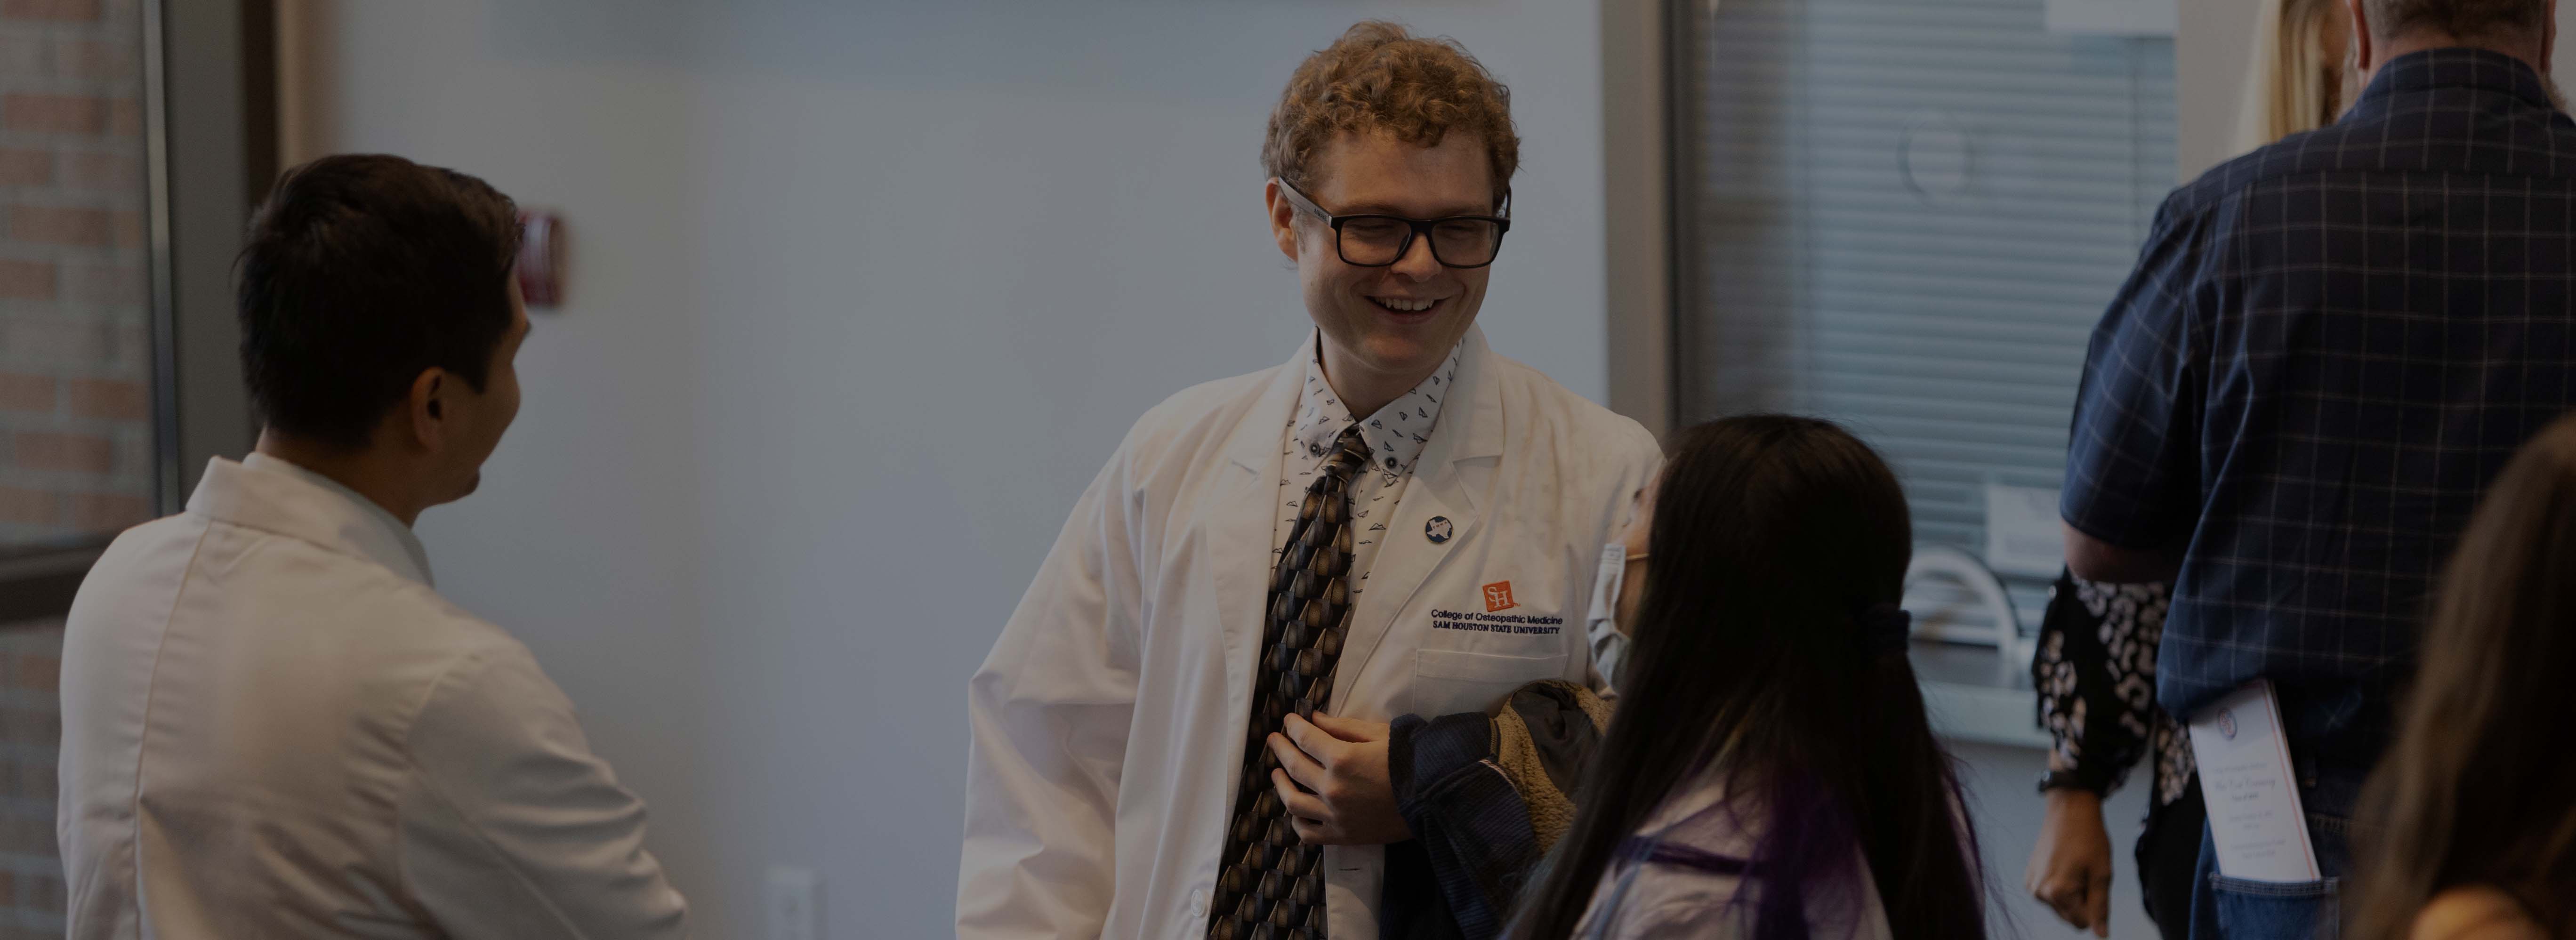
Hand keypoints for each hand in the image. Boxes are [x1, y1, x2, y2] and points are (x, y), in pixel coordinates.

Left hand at [1267, 712, 1411, 845]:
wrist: (1433, 797)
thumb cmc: (1408, 760)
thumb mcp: (1377, 734)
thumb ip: (1341, 727)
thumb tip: (1313, 719)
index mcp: (1342, 759)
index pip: (1304, 738)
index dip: (1292, 726)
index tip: (1288, 721)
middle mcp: (1333, 788)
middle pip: (1294, 766)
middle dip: (1281, 748)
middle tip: (1274, 740)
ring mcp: (1335, 815)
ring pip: (1293, 801)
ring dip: (1280, 784)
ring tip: (1276, 773)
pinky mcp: (1342, 835)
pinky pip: (1308, 832)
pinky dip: (1296, 821)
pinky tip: (1294, 809)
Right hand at [2025, 788, 2114, 936]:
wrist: (2068, 810)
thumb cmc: (2089, 839)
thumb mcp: (2102, 874)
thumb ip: (2100, 907)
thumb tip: (2101, 935)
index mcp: (2057, 892)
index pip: (2083, 924)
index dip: (2094, 907)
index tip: (2093, 882)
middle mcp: (2039, 892)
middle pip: (2070, 917)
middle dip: (2082, 901)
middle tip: (2086, 874)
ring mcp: (2031, 885)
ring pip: (2060, 906)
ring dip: (2072, 894)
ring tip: (2075, 867)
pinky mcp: (2028, 878)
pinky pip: (2050, 895)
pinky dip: (2060, 886)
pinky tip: (2063, 864)